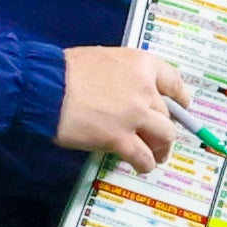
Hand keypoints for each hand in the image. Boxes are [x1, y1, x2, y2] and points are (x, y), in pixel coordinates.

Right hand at [57, 47, 190, 174]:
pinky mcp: (120, 138)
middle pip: (167, 114)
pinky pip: (143, 156)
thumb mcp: (102, 60)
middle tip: (158, 139)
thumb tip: (129, 94)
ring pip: (164, 136)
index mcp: (140, 64)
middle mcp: (144, 88)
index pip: (173, 81)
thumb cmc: (64, 71)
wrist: (44, 87)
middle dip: (165, 129)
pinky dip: (144, 164)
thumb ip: (123, 76)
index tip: (182, 106)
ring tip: (154, 157)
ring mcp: (134, 114)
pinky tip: (140, 166)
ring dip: (161, 149)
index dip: (180, 97)